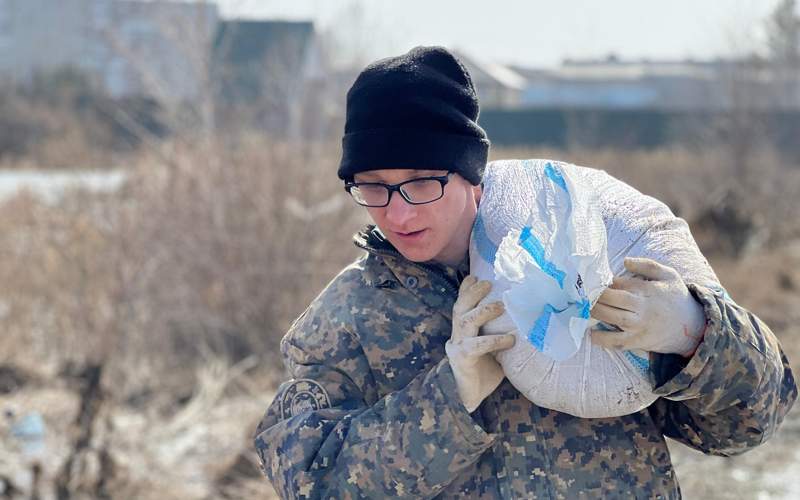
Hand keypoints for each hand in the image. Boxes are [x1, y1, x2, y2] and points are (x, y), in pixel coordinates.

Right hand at [446, 276, 515, 412]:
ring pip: (465, 320)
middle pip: (460, 307)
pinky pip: (477, 345)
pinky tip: (510, 339)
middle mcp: (457, 335)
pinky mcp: (463, 359)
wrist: (469, 399)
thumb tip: (524, 318)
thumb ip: (499, 332)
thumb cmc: (484, 372)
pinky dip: (495, 340)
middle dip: (472, 292)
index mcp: (462, 330)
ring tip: (500, 305)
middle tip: (488, 283)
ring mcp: (458, 346)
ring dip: (483, 310)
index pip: (461, 304)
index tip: (475, 275)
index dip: (466, 289)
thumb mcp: (492, 348)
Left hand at [590, 257, 706, 356]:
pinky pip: (617, 342)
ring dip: (595, 312)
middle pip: (613, 298)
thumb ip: (647, 265)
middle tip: (583, 293)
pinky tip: (591, 334)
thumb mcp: (669, 275)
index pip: (619, 283)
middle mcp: (642, 307)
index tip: (590, 280)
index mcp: (647, 289)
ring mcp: (639, 325)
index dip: (603, 282)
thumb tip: (625, 261)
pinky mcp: (638, 341)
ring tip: (583, 307)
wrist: (692, 327)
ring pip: (612, 317)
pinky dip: (603, 339)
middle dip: (596, 295)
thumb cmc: (676, 298)